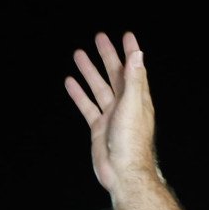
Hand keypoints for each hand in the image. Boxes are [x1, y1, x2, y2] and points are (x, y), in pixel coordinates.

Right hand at [66, 32, 157, 195]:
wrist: (123, 173)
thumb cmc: (132, 142)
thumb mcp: (133, 106)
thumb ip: (133, 79)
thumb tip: (137, 54)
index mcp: (138, 99)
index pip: (134, 69)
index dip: (130, 52)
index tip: (126, 36)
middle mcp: (125, 105)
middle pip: (115, 75)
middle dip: (107, 56)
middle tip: (99, 38)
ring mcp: (111, 116)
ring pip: (98, 88)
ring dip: (89, 72)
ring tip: (79, 54)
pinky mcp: (99, 128)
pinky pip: (87, 106)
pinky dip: (79, 94)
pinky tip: (70, 82)